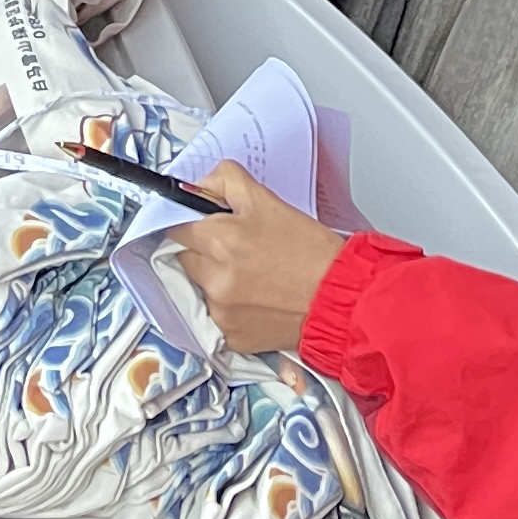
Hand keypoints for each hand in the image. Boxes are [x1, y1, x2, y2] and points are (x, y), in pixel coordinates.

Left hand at [171, 162, 350, 357]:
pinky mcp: (232, 336)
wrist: (341, 299)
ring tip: (250, 275)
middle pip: (183, 257)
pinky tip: (256, 298)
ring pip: (199, 287)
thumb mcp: (267, 200)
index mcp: (220, 241)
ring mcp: (221, 312)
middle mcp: (215, 279)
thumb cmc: (310, 251)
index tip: (200, 224)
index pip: (175, 226)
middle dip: (201, 250)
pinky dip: (229, 306)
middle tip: (233, 249)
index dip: (189, 222)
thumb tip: (199, 185)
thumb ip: (225, 181)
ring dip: (214, 279)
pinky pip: (216, 315)